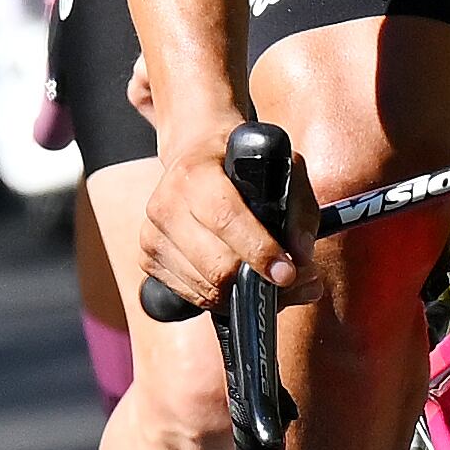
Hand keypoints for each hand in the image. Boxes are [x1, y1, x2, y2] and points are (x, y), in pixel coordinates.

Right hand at [139, 113, 306, 316]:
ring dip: (243, 295)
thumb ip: (299, 211)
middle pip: (216, 266)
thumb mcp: (282, 168)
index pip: (226, 219)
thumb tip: (301, 258)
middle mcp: (166, 203)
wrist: (196, 153)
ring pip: (206, 289)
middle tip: (290, 280)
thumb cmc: (243, 164)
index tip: (286, 272)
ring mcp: (151, 233)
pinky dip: (221, 296)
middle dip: (258, 282)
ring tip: (269, 281)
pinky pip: (192, 296)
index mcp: (196, 173)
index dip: (259, 250)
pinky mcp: (148, 257)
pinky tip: (238, 280)